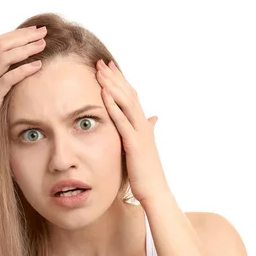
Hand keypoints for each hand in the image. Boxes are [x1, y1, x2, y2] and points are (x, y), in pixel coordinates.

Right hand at [0, 25, 47, 158]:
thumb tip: (13, 80)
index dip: (16, 35)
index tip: (34, 32)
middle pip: (0, 44)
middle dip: (23, 35)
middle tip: (42, 31)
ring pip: (3, 56)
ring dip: (25, 48)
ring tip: (43, 44)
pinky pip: (8, 79)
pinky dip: (23, 70)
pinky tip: (37, 65)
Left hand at [95, 59, 170, 203]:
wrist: (155, 192)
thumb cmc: (147, 174)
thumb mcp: (144, 148)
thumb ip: (146, 131)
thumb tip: (153, 118)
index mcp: (143, 126)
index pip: (131, 97)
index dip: (120, 82)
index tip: (108, 68)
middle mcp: (143, 125)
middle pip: (128, 94)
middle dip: (114, 77)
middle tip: (101, 62)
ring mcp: (139, 133)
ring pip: (125, 103)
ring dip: (112, 86)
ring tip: (100, 72)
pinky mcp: (134, 144)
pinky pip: (122, 121)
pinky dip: (113, 107)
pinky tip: (104, 95)